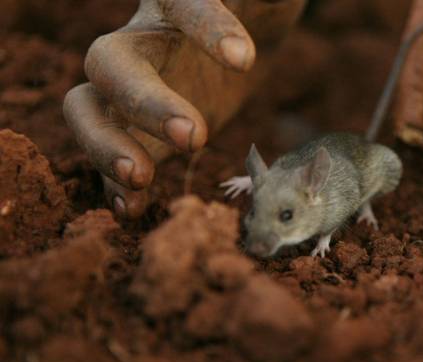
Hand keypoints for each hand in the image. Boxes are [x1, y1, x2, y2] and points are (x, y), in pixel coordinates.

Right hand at [63, 0, 304, 217]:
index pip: (183, 2)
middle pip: (111, 63)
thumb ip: (261, 1)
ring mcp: (131, 90)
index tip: (244, 59)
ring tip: (140, 181)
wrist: (238, 47)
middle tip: (193, 139)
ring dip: (106, 147)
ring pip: (89, 111)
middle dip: (144, 102)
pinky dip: (113, 183)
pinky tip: (131, 211)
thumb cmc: (254, 13)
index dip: (207, 28)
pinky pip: (111, 153)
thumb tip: (265, 10)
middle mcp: (141, 44)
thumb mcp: (266, 1)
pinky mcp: (139, 131)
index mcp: (174, 1)